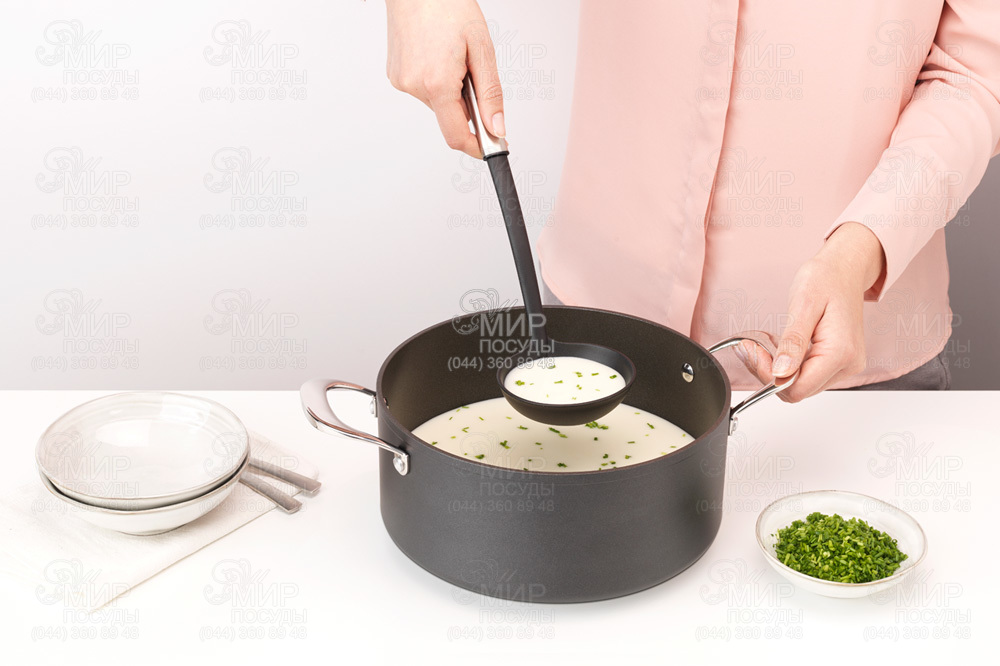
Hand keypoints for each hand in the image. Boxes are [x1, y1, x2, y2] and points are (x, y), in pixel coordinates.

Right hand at [385, 0, 503, 156]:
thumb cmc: (446, 5)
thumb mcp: (481, 49)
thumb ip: (490, 93)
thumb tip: (496, 127)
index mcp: (436, 83)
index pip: (457, 136)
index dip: (477, 146)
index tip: (491, 145)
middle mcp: (414, 86)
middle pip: (449, 117)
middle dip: (466, 104)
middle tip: (472, 70)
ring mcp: (401, 81)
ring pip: (437, 103)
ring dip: (451, 89)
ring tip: (451, 55)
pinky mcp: (395, 75)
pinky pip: (424, 89)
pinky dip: (437, 80)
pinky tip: (437, 54)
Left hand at [735, 222, 885, 401]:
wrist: (845, 269)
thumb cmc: (826, 279)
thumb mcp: (803, 305)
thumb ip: (793, 342)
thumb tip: (781, 372)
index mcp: (841, 352)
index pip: (797, 388)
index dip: (769, 377)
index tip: (753, 353)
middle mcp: (848, 364)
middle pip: (798, 390)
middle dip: (769, 373)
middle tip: (751, 348)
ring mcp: (845, 365)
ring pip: (801, 385)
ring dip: (776, 370)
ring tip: (762, 345)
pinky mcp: (839, 362)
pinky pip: (807, 375)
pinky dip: (788, 366)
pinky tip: (778, 348)